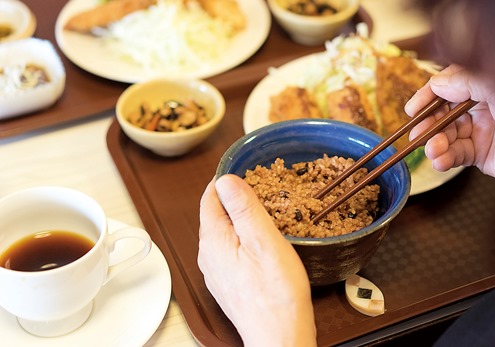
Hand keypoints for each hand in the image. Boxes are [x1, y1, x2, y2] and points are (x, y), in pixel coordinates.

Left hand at [198, 174, 316, 346]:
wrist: (279, 336)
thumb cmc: (276, 293)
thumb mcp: (264, 240)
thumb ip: (243, 207)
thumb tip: (225, 179)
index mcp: (213, 239)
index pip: (210, 197)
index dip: (226, 180)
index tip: (245, 169)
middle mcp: (208, 255)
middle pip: (216, 214)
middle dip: (236, 199)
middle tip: (262, 189)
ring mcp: (217, 272)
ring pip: (225, 233)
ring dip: (242, 220)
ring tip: (267, 213)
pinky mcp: (228, 284)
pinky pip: (231, 251)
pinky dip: (244, 239)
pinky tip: (264, 244)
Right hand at [405, 65, 494, 190]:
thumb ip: (467, 81)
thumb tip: (438, 83)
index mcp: (482, 87)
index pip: (447, 87)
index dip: (428, 96)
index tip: (413, 108)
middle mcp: (478, 108)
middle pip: (441, 113)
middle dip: (428, 123)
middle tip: (418, 133)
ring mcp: (477, 131)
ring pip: (444, 135)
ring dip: (434, 143)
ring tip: (433, 150)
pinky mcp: (479, 155)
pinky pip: (454, 155)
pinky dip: (443, 158)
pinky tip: (440, 160)